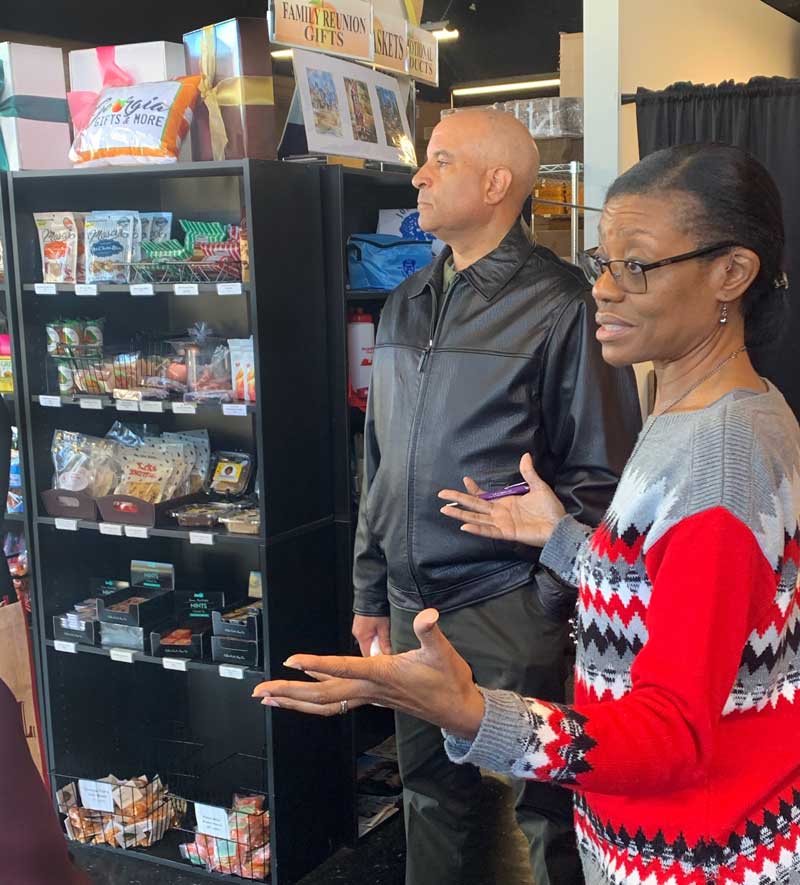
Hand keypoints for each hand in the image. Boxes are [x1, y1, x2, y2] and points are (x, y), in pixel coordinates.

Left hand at [252, 609, 485, 739]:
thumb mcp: (443, 652)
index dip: (316, 663)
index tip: (291, 660)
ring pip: (325, 702)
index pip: (342, 668)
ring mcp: (368, 697)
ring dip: (295, 701)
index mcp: (381, 674)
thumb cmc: (449, 680)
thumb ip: (431, 632)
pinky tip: (303, 689)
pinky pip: (336, 701)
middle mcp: (369, 689)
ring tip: (268, 699)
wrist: (458, 710)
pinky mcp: (371, 699)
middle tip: (260, 692)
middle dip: (289, 693)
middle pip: (322, 694)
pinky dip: (315, 698)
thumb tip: (429, 615)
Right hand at [439, 453, 564, 547]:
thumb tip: (525, 455)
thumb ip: (529, 473)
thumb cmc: (550, 509)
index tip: (464, 480)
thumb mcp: (539, 487)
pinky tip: (464, 525)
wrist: (560, 526)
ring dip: (460, 514)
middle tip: (441, 494)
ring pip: (476, 518)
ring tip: (444, 510)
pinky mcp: (507, 533)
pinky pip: (488, 531)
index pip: (483, 497)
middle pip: (474, 506)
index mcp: (505, 503)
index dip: (473, 489)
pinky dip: (477, 529)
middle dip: (457, 499)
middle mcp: (500, 513)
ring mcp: (501, 524)